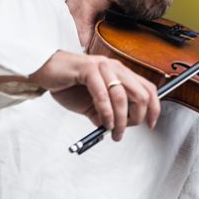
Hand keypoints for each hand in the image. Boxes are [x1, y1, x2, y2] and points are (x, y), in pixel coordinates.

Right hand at [28, 50, 159, 140]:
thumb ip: (105, 114)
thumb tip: (115, 128)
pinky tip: (104, 121)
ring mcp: (103, 67)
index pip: (148, 89)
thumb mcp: (91, 104)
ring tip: (113, 131)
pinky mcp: (88, 69)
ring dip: (120, 120)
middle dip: (138, 117)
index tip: (150, 125)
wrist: (44, 71)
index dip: (154, 108)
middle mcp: (115, 68)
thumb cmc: (67, 84)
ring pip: (123, 96)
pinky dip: (107, 112)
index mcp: (120, 73)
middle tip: (125, 130)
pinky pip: (103, 94)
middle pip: (141, 94)